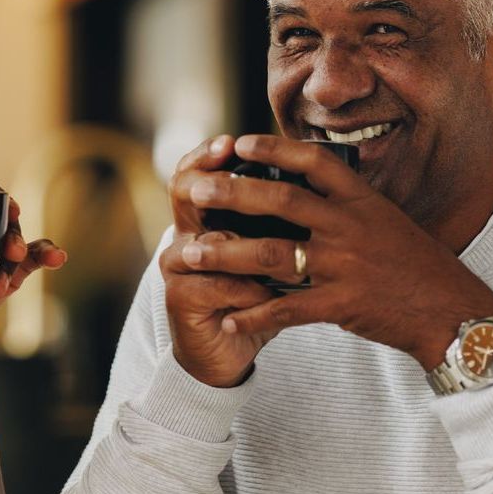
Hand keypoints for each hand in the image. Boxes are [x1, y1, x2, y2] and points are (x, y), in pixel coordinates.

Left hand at [0, 180, 67, 338]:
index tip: (10, 210)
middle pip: (3, 219)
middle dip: (10, 236)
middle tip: (11, 253)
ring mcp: (2, 246)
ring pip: (18, 243)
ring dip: (16, 260)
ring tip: (2, 285)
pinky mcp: (18, 266)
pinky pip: (37, 254)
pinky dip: (49, 254)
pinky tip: (58, 257)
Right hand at [163, 135, 278, 387]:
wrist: (225, 352)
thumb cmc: (254, 298)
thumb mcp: (267, 253)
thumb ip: (277, 220)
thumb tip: (315, 178)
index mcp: (205, 218)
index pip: (194, 173)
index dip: (207, 155)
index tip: (233, 141)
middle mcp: (184, 236)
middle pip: (185, 194)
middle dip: (216, 183)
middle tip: (236, 174)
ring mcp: (178, 268)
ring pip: (207, 242)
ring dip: (244, 247)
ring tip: (279, 249)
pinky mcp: (180, 299)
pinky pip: (215, 285)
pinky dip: (249, 290)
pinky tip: (272, 294)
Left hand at [175, 134, 492, 368]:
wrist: (454, 312)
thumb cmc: (415, 265)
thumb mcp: (386, 221)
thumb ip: (345, 206)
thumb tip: (303, 185)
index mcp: (362, 201)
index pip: (314, 162)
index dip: (275, 148)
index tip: (239, 142)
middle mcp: (351, 226)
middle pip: (281, 200)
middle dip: (232, 194)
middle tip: (194, 190)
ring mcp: (346, 265)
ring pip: (272, 254)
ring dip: (226, 255)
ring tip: (190, 255)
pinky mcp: (342, 304)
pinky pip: (287, 308)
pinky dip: (253, 314)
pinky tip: (226, 319)